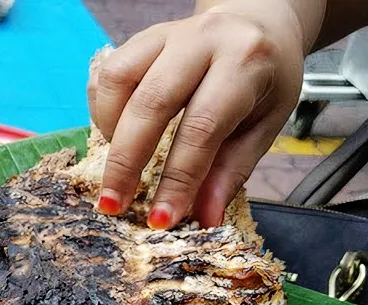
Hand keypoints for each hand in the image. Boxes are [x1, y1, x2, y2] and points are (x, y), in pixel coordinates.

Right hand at [88, 1, 312, 228]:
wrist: (259, 22)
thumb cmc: (264, 79)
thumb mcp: (264, 125)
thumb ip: (232, 171)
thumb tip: (204, 219)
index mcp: (244, 62)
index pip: (202, 128)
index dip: (178, 179)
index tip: (160, 219)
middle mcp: (202, 40)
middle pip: (150, 104)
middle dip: (126, 163)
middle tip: (114, 205)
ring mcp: (166, 34)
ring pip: (117, 80)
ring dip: (110, 132)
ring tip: (118, 166)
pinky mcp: (141, 38)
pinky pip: (107, 74)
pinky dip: (103, 110)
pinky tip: (116, 134)